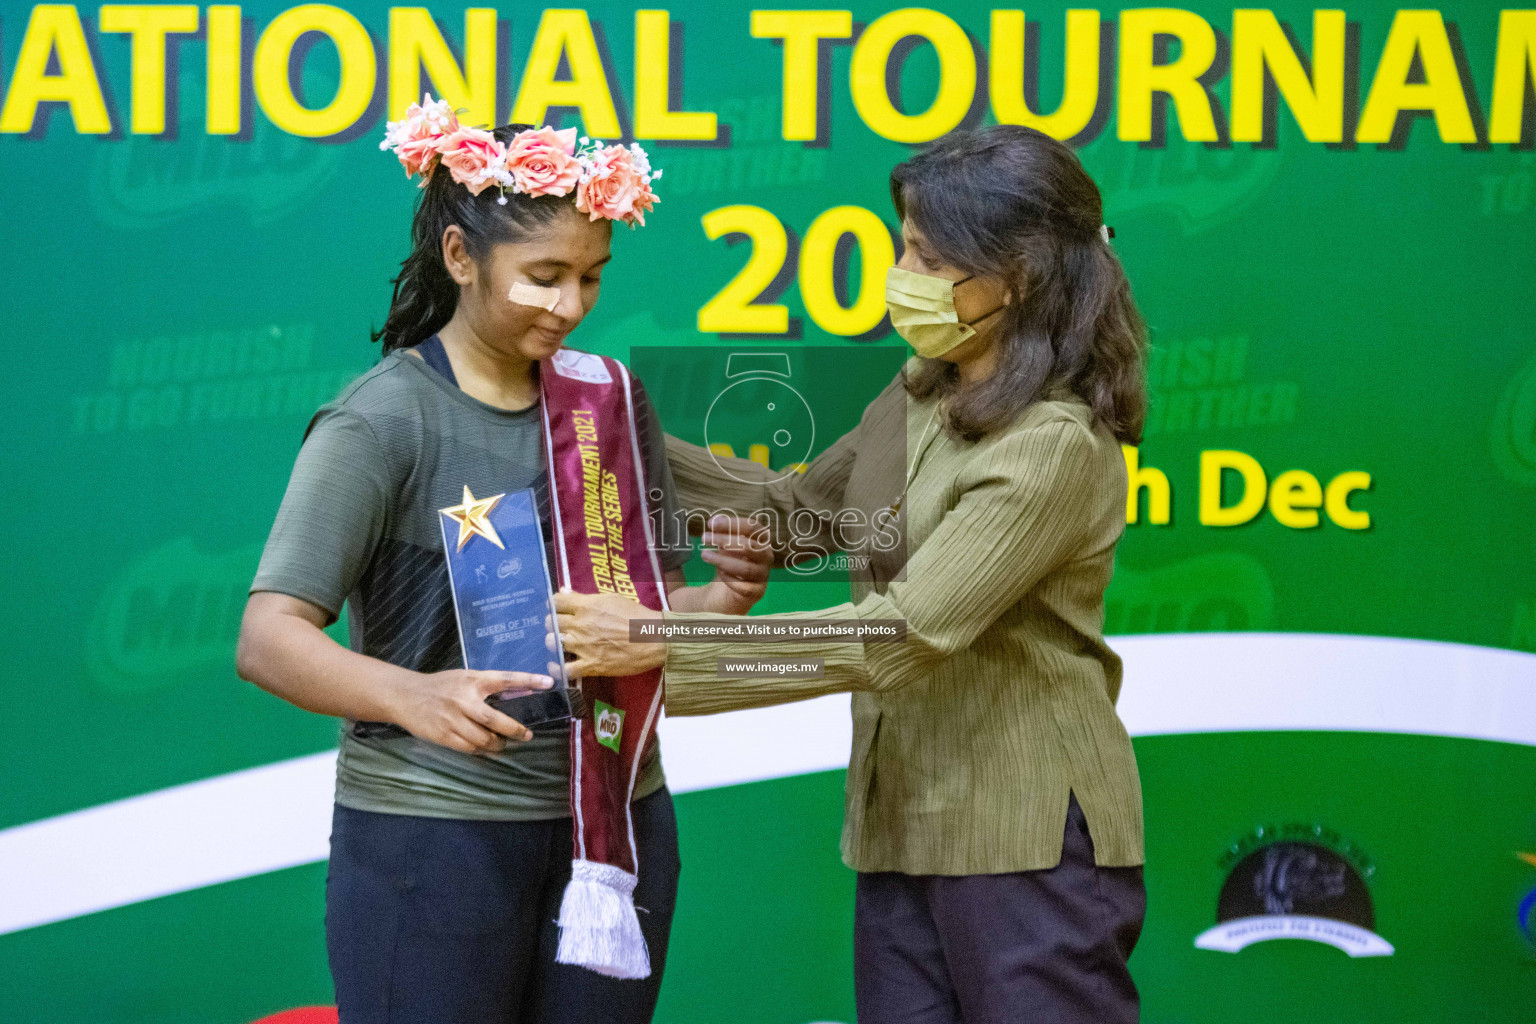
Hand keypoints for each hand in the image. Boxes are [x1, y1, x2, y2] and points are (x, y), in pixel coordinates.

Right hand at [386, 667, 552, 753]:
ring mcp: (453, 719)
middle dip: (515, 730)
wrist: (405, 695)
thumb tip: (519, 695)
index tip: (548, 683)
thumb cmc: (441, 686)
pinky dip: (480, 750)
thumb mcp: (464, 678)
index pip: (505, 678)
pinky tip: (484, 748)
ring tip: (502, 743)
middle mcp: (464, 699)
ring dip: (497, 744)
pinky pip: (469, 748)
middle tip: (526, 735)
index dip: (528, 680)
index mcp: (473, 680)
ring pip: (483, 739)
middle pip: (496, 720)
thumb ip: (487, 686)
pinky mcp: (443, 735)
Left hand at [553, 590, 664, 678]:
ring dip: (555, 643)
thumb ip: (585, 596)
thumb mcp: (612, 599)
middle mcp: (581, 625)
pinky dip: (559, 668)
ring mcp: (584, 646)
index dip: (555, 605)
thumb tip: (564, 591)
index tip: (560, 609)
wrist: (654, 639)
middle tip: (562, 627)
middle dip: (554, 623)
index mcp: (586, 606)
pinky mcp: (590, 665)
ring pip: (553, 643)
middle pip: (552, 622)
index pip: (556, 601)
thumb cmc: (636, 616)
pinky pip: (564, 670)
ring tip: (563, 644)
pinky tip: (560, 665)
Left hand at [699, 515, 772, 613]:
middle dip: (724, 540)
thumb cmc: (732, 561)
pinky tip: (719, 574)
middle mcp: (766, 555)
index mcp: (761, 540)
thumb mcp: (725, 545)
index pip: (752, 527)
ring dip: (722, 561)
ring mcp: (763, 574)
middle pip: (748, 546)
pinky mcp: (757, 592)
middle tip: (704, 538)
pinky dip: (729, 579)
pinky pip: (743, 586)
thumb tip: (715, 520)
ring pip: (745, 568)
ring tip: (704, 555)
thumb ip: (722, 532)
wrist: (733, 590)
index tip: (711, 523)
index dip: (732, 524)